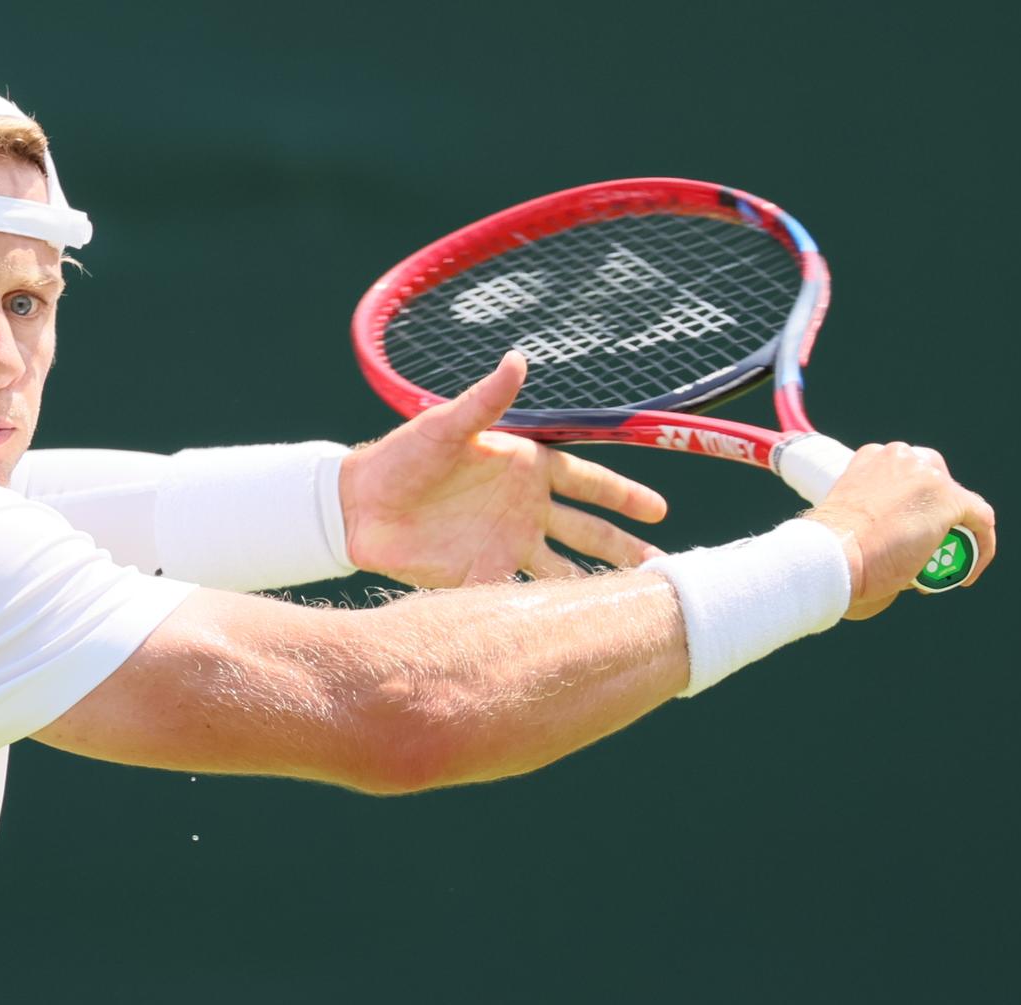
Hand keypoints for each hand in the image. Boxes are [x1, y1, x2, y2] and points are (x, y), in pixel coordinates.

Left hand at [339, 352, 666, 586]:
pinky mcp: (482, 576)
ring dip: (595, 585)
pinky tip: (575, 628)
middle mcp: (525, 509)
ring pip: (564, 569)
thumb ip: (485, 402)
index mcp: (526, 468)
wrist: (359, 507)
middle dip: (624, 549)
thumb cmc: (402, 457)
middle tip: (662, 570)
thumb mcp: (445, 426)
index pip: (587, 482)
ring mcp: (506, 544)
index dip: (623, 494)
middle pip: (587, 532)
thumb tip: (518, 360)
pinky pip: (524, 595)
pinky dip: (548, 610)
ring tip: (631, 605)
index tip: (659, 510)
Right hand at [801, 442, 997, 619]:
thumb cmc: (828, 555)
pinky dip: (981, 547)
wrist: (831, 557)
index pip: (907, 479)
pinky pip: (980, 521)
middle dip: (935, 518)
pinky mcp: (949, 499)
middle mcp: (902, 456)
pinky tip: (968, 574)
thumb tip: (896, 554)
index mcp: (872, 457)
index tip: (902, 540)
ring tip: (939, 569)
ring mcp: (928, 475)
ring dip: (954, 534)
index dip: (912, 510)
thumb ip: (871, 521)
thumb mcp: (847, 523)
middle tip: (923, 552)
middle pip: (935, 485)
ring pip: (957, 504)